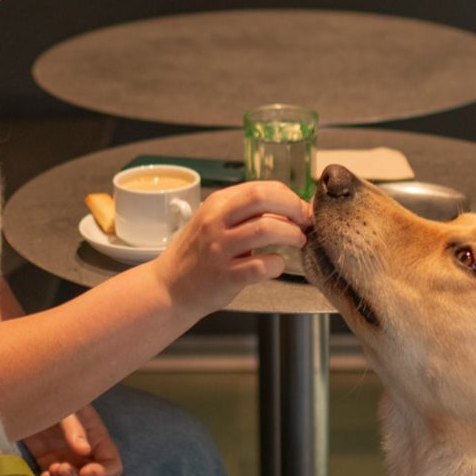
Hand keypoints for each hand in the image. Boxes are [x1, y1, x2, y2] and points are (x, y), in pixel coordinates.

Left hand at [20, 404, 123, 475]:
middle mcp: (86, 457)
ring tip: (50, 469)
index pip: (112, 467)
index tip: (84, 471)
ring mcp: (69, 465)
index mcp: (97, 441)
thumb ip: (74, 428)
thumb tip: (85, 451)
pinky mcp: (50, 469)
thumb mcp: (65, 409)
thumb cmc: (52, 398)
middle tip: (59, 467)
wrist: (25, 399)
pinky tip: (43, 475)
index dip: (102, 475)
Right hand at [149, 181, 312, 315]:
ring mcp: (219, 249)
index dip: (289, 197)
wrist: (170, 287)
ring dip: (291, 234)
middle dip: (293, 207)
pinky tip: (276, 265)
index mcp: (217, 204)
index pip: (262, 188)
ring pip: (266, 229)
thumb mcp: (216, 222)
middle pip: (262, 198)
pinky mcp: (225, 276)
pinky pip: (261, 266)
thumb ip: (246, 212)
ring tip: (298, 241)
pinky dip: (277, 264)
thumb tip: (291, 206)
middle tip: (306, 221)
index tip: (301, 210)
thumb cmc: (199, 253)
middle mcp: (216, 222)